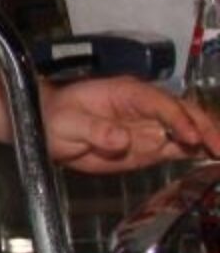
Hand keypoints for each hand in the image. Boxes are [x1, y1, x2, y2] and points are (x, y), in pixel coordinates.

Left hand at [43, 76, 219, 172]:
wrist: (50, 130)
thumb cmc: (56, 118)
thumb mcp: (67, 123)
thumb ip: (94, 130)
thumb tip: (121, 139)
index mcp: (126, 93)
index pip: (160, 103)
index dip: (177, 119)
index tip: (190, 137)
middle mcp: (146, 107)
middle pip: (184, 112)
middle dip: (206, 128)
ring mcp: (152, 126)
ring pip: (190, 130)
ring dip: (210, 140)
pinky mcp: (152, 146)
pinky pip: (180, 148)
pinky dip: (199, 152)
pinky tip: (214, 160)